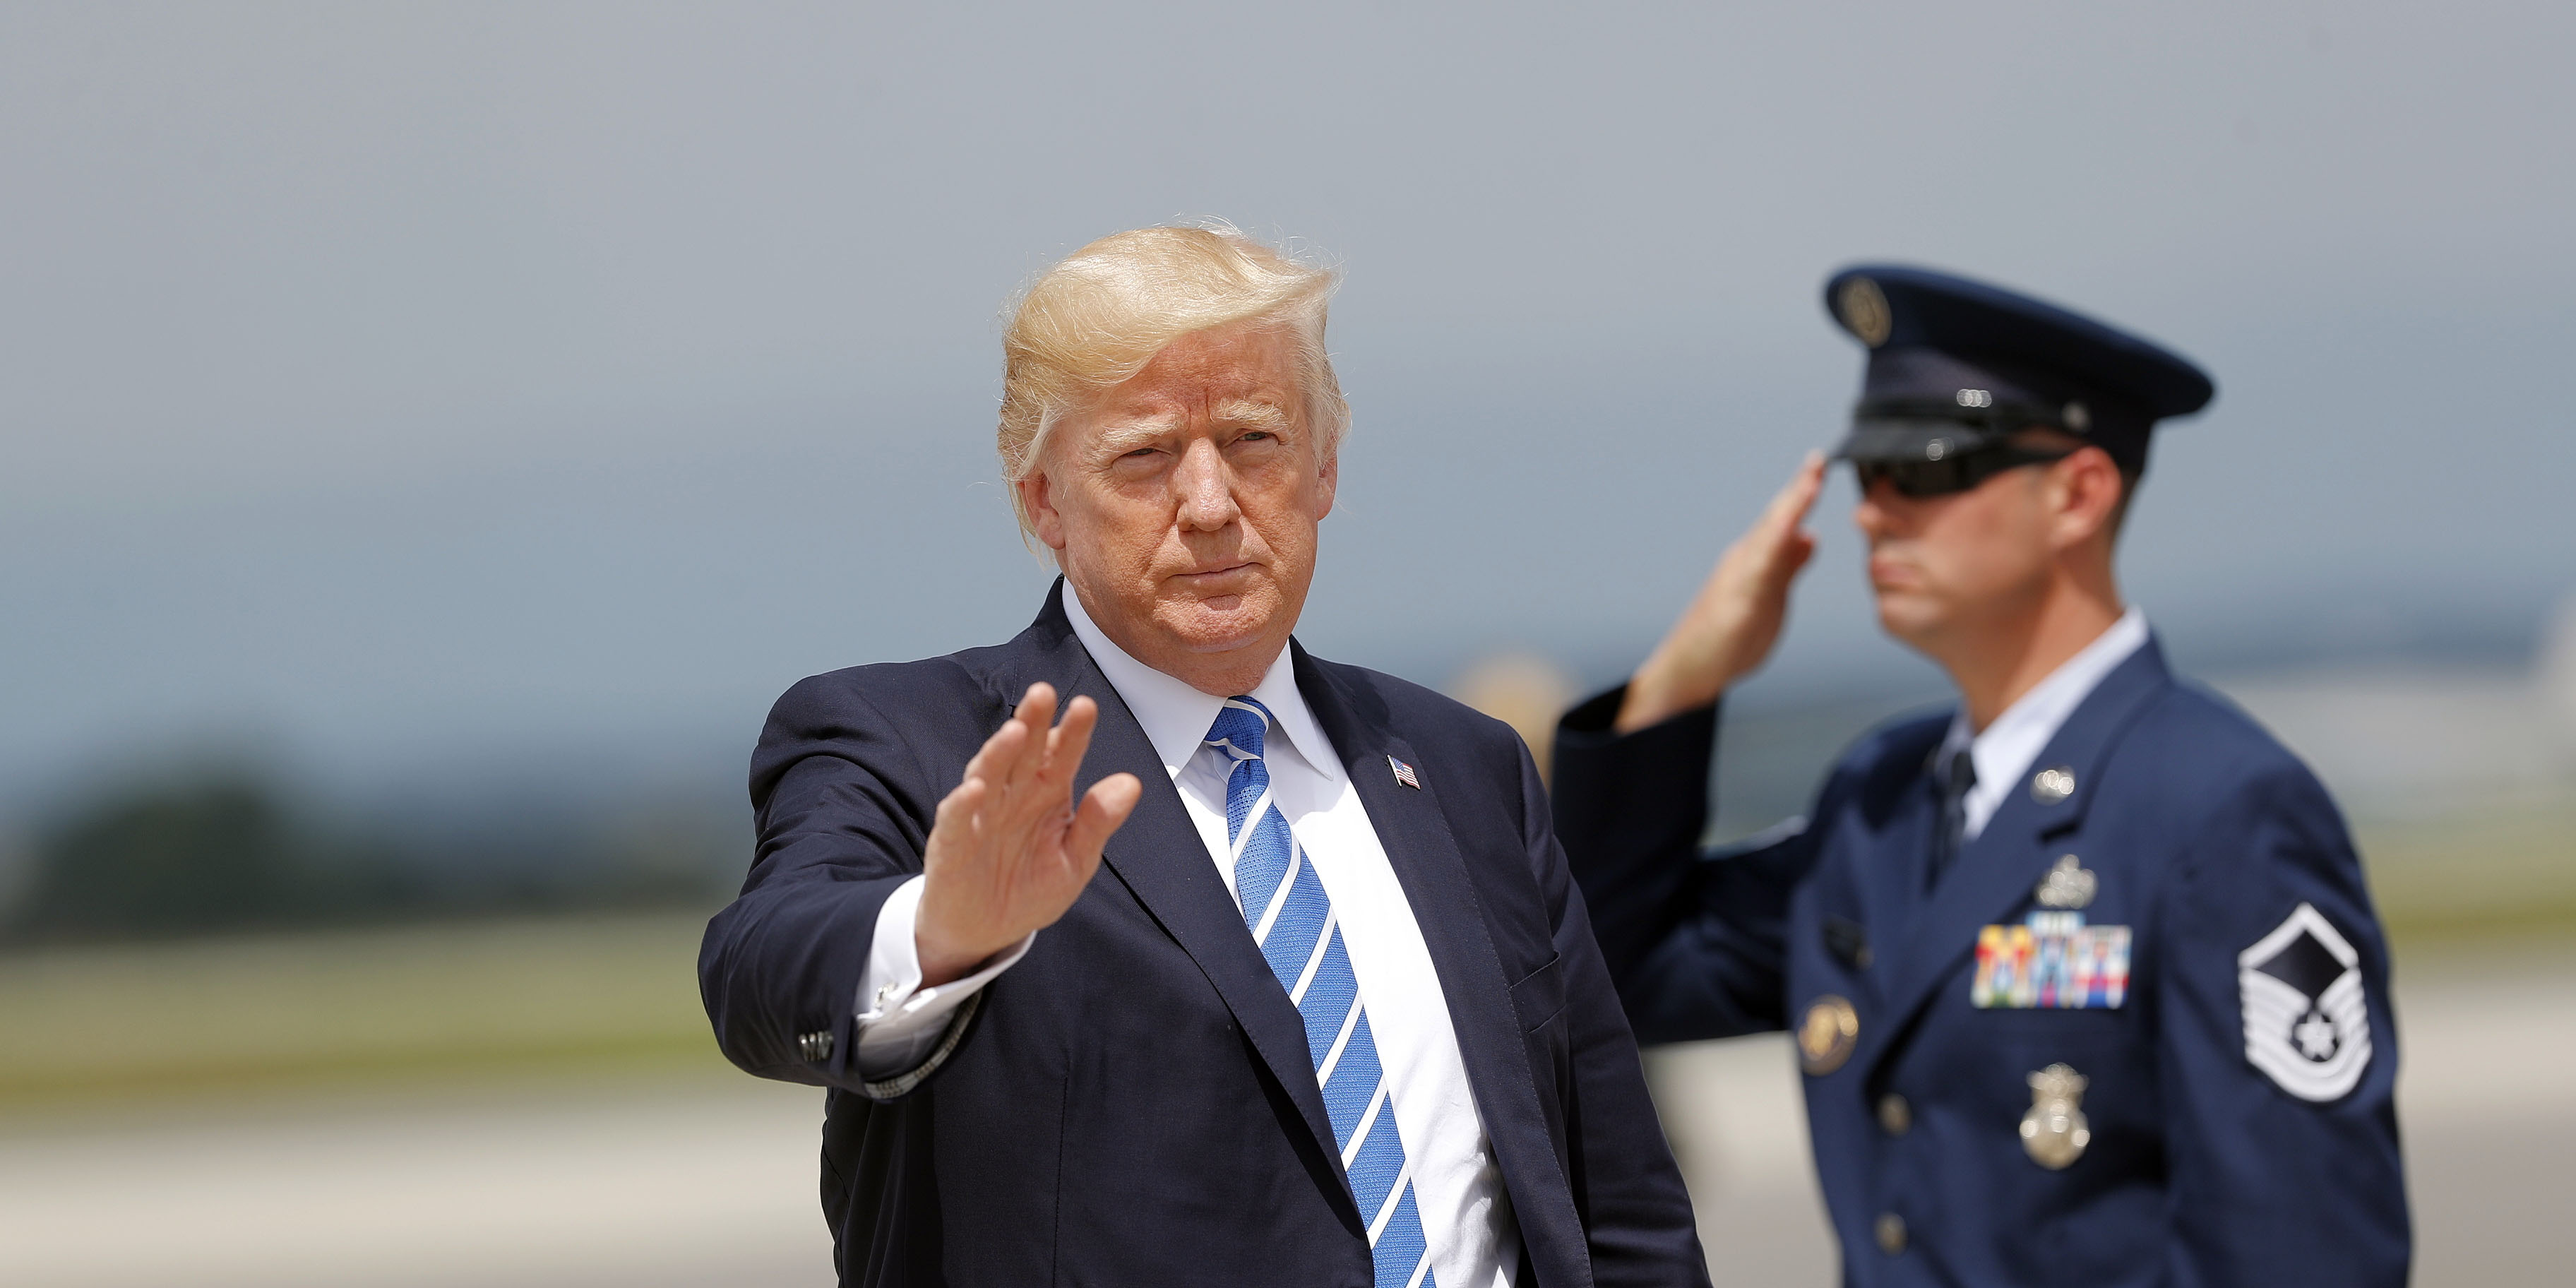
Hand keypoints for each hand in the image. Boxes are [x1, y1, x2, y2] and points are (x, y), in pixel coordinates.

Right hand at [916, 683, 1142, 984]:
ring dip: (999, 752)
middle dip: (1032, 722)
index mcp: (1047, 794)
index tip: (1086, 707)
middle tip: (1043, 693)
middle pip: (1023, 752)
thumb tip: (1130, 783)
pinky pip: (955, 819)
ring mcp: (980, 814)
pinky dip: (962, 803)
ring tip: (1015, 731)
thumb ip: (1097, 823)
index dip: (1073, 732)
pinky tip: (975, 788)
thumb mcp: (1075, 861)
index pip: (1063, 755)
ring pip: (988, 774)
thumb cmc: (1031, 888)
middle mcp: (1013, 795)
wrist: (986, 932)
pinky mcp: (951, 842)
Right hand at [1616, 453, 1825, 731]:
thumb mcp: (1770, 596)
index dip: (1802, 493)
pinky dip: (1774, 549)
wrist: (1689, 670)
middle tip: (1818, 459)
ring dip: (1790, 508)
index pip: (1784, 520)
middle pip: (1775, 518)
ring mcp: (1738, 579)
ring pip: (1767, 537)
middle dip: (1798, 489)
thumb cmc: (1726, 637)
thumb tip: (1808, 537)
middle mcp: (1745, 561)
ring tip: (1810, 483)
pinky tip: (1790, 532)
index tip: (1820, 466)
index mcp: (1756, 560)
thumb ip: (1788, 565)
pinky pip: (1757, 572)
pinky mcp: (1736, 604)